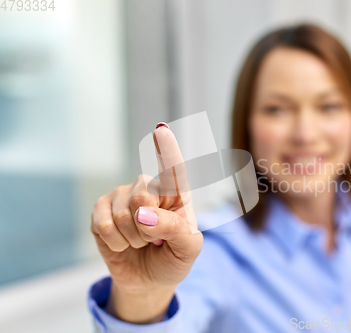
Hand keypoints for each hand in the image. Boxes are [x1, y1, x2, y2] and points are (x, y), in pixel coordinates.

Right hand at [90, 124, 202, 323]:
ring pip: (123, 214)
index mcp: (177, 193)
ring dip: (133, 238)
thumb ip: (174, 229)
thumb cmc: (173, 258)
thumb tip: (144, 214)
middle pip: (143, 195)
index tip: (161, 130)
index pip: (173, 169)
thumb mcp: (187, 249)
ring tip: (140, 241)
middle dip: (148, 227)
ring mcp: (123, 196)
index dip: (166, 150)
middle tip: (155, 238)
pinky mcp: (101, 209)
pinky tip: (122, 243)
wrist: (148, 280)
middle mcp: (149, 187)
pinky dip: (116, 242)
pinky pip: (103, 225)